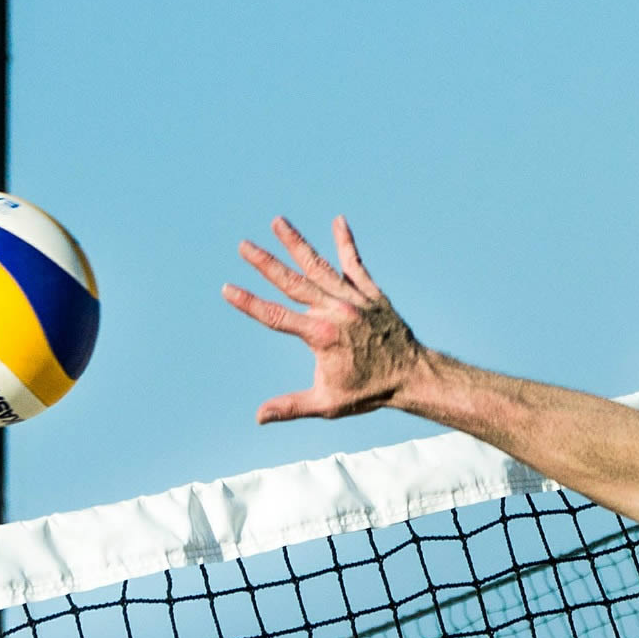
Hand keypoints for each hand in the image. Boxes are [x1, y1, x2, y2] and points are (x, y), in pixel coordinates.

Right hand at [222, 215, 425, 423]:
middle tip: (243, 245)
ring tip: (278, 221)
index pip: (276, 316)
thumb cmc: (368, 392)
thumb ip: (291, 406)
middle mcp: (336, 310)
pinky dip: (346, 243)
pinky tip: (339, 221)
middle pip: (292, 283)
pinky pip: (355, 264)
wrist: (412, 377)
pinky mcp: (371, 293)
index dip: (249, 303)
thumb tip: (259, 416)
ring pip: (319, 266)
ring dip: (297, 244)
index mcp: (321, 335)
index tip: (227, 289)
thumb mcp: (327, 404)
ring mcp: (354, 298)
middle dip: (266, 263)